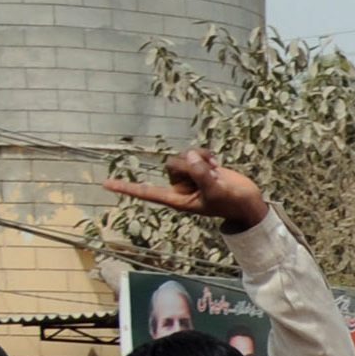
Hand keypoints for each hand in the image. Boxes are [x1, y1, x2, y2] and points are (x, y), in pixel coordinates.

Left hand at [101, 147, 266, 232]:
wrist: (248, 200)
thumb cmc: (233, 202)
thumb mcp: (217, 190)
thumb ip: (201, 174)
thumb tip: (191, 156)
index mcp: (178, 199)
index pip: (147, 192)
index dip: (127, 187)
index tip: (106, 184)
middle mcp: (180, 187)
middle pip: (172, 165)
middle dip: (190, 165)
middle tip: (209, 174)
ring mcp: (189, 176)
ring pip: (182, 157)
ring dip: (199, 159)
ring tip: (214, 170)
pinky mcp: (198, 167)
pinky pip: (193, 152)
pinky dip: (204, 155)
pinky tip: (215, 163)